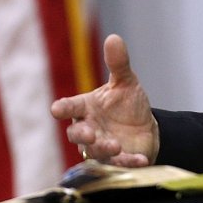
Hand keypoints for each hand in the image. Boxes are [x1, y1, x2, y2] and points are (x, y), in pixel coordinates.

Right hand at [50, 34, 158, 166]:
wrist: (144, 128)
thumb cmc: (127, 104)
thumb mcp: (126, 82)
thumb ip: (118, 64)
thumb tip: (114, 37)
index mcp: (86, 108)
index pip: (70, 107)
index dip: (64, 108)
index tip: (58, 109)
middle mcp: (89, 129)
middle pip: (77, 134)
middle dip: (83, 134)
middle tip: (91, 134)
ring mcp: (100, 148)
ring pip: (95, 152)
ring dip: (103, 150)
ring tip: (115, 145)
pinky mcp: (116, 162)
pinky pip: (119, 165)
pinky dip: (129, 162)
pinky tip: (140, 159)